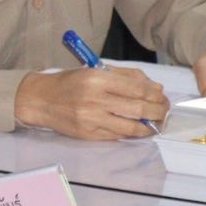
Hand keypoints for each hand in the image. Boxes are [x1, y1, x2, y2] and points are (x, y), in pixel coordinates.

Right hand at [16, 67, 167, 139]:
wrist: (40, 100)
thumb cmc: (69, 82)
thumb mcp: (95, 70)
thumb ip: (126, 76)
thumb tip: (155, 88)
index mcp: (98, 78)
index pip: (138, 88)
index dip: (156, 94)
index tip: (162, 96)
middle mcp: (95, 99)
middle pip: (139, 108)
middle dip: (158, 111)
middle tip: (164, 111)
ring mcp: (92, 119)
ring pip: (132, 126)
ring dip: (149, 126)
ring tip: (156, 123)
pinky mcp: (88, 134)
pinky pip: (118, 135)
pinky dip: (131, 132)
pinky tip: (137, 128)